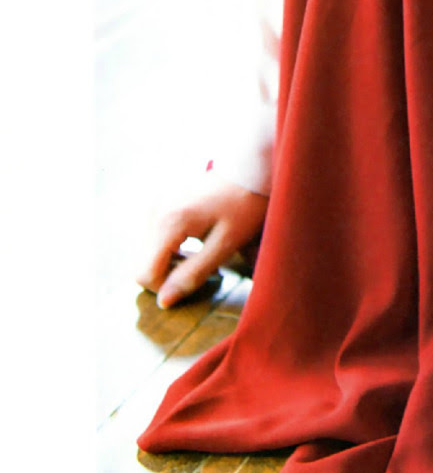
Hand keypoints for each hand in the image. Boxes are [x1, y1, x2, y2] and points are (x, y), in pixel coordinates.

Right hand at [137, 175, 268, 307]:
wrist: (249, 170)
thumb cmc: (244, 206)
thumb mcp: (225, 244)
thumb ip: (193, 274)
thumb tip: (163, 302)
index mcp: (168, 222)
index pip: (144, 274)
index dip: (166, 288)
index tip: (196, 281)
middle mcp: (154, 212)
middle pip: (143, 264)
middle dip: (169, 274)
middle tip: (204, 266)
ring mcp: (154, 205)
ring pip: (147, 253)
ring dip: (170, 262)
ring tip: (201, 253)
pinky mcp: (159, 203)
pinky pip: (153, 238)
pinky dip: (170, 248)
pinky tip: (193, 242)